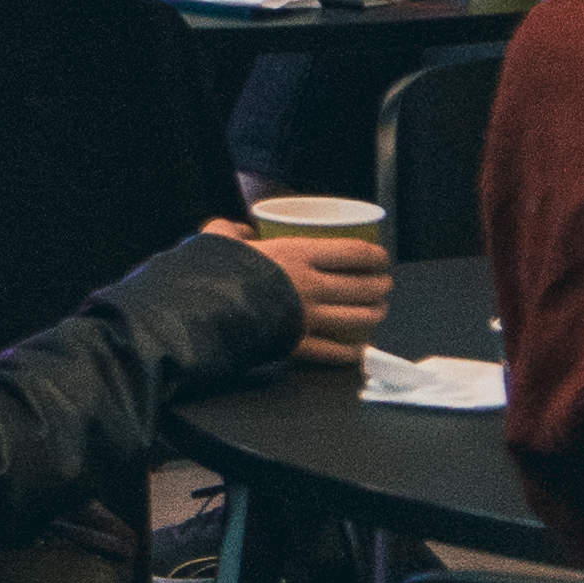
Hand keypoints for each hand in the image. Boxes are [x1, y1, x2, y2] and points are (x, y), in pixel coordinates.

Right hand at [211, 212, 388, 365]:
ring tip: (379, 311)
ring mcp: (307, 319)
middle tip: (384, 284)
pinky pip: (335, 352)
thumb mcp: (219, 238)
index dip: (375, 255)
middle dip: (380, 286)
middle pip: (361, 287)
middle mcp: (310, 287)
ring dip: (374, 315)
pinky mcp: (297, 346)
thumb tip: (239, 230)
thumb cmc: (212, 271)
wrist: (200, 311)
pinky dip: (351, 351)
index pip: (352, 253)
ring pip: (356, 319)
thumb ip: (232, 231)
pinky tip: (358, 348)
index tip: (381, 257)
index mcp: (297, 255)